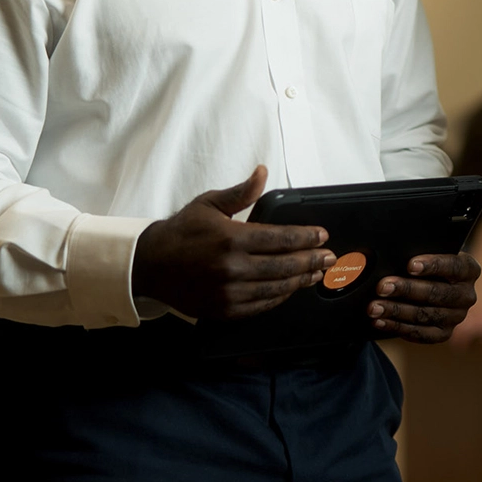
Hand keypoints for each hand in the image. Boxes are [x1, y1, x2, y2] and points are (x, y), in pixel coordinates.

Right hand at [132, 165, 333, 320]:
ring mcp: (228, 293)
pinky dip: (280, 297)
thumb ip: (241, 192)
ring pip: (276, 288)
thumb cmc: (182, 231)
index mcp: (231, 239)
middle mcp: (231, 268)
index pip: (280, 239)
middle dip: (312, 260)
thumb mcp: (209, 203)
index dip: (306, 238)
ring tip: (317, 273)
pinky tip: (291, 288)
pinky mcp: (224, 310)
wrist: (151, 265)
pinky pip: (261, 305)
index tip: (322, 236)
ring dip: (301, 280)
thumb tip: (263, 171)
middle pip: (284, 266)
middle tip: (330, 257)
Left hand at [369, 252, 480, 343]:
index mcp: (469, 270)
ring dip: (397, 311)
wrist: (430, 285)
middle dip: (407, 289)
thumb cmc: (425, 265)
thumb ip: (416, 253)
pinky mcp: (444, 334)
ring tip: (374, 307)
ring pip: (426, 314)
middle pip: (438, 293)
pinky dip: (398, 327)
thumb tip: (391, 257)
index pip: (454, 266)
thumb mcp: (427, 254)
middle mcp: (467, 295)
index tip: (410, 265)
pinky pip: (421, 334)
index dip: (433, 265)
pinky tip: (381, 321)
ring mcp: (457, 317)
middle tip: (382, 287)